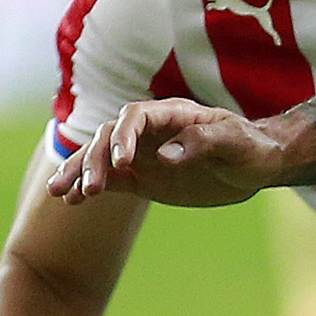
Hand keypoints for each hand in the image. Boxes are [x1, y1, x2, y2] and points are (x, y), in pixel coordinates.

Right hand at [52, 99, 294, 205]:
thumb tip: (164, 155)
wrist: (256, 165)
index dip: (124, 136)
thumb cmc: (251, 147)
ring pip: (101, 157)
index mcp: (172, 114)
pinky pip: (110, 179)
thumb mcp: (235, 142)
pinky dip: (89, 187)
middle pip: (109, 137)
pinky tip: (70, 200)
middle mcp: (150, 131)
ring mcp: (143, 154)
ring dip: (79, 172)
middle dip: (95, 160)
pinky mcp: (142, 177)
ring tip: (59, 193)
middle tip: (90, 188)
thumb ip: (203, 142)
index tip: (122, 162)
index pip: (134, 117)